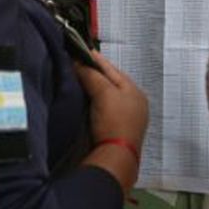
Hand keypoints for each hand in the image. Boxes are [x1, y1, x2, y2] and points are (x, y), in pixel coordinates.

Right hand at [74, 52, 148, 192]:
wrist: (115, 157)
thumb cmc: (114, 121)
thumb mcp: (104, 94)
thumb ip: (92, 76)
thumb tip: (78, 63)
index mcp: (134, 90)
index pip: (111, 69)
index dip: (95, 60)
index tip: (79, 50)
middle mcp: (133, 102)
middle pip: (109, 82)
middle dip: (93, 73)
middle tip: (74, 64)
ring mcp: (126, 117)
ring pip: (106, 95)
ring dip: (92, 87)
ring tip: (76, 79)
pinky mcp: (115, 129)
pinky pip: (103, 108)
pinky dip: (93, 101)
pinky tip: (83, 100)